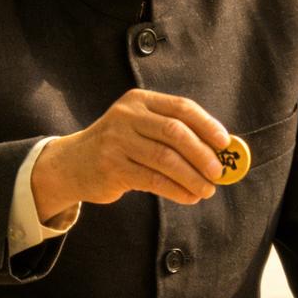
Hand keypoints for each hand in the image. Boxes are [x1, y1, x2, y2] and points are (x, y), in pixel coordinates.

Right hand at [32, 89, 231, 217]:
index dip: (207, 125)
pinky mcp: (112, 168)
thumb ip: (173, 134)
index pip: (181, 107)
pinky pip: (153, 180)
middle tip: (219, 172)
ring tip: (207, 189)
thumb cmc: (118, 146)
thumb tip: (220, 152)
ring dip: (192, 177)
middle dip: (202, 154)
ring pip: (165, 159)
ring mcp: (116, 141)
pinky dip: (176, 190)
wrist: (72, 164)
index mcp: (139, 101)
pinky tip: (189, 197)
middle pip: (175, 132)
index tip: (225, 143)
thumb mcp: (139, 128)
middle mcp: (126, 117)